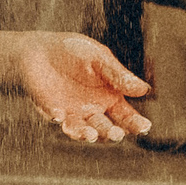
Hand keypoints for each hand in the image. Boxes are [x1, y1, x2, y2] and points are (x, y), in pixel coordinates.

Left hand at [11, 34, 152, 141]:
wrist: (41, 49)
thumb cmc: (74, 52)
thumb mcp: (99, 58)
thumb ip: (118, 75)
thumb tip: (144, 90)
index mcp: (110, 98)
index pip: (127, 116)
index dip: (136, 123)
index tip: (144, 127)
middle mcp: (94, 110)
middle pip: (107, 127)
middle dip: (112, 133)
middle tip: (116, 134)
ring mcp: (73, 113)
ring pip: (82, 130)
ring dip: (86, 134)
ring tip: (91, 135)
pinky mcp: (52, 111)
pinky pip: (55, 116)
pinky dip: (56, 116)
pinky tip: (58, 114)